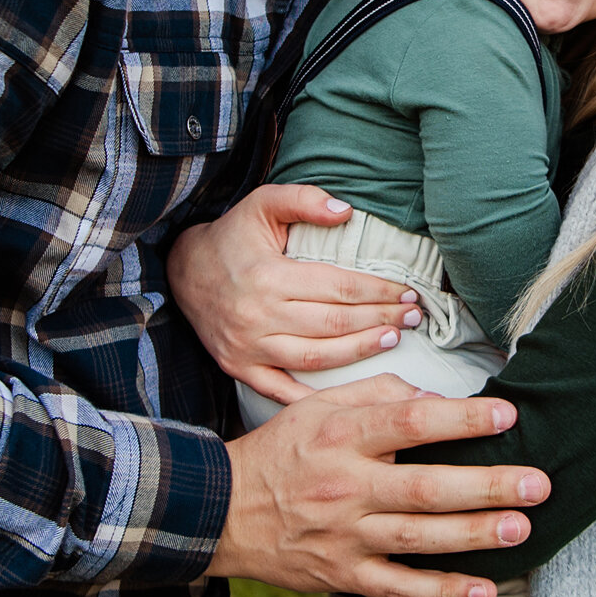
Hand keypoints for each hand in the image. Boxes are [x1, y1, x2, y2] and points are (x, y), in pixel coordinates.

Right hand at [168, 184, 423, 399]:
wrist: (181, 271)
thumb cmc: (232, 236)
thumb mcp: (262, 203)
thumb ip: (303, 200)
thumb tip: (346, 210)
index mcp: (269, 276)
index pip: (339, 287)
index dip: (378, 292)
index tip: (407, 292)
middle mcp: (258, 315)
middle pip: (335, 324)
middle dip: (380, 320)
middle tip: (414, 318)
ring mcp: (248, 347)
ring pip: (317, 358)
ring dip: (360, 353)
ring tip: (393, 341)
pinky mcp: (238, 367)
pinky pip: (281, 390)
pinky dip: (315, 396)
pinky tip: (350, 394)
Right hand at [206, 373, 547, 596]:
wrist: (221, 512)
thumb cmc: (280, 452)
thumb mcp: (316, 406)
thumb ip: (375, 395)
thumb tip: (432, 399)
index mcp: (341, 437)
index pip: (410, 424)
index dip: (461, 419)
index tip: (506, 415)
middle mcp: (345, 487)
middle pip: (425, 487)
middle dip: (486, 485)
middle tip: (537, 483)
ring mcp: (345, 537)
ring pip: (419, 539)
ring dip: (475, 535)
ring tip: (521, 528)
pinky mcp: (343, 574)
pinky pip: (399, 586)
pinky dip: (443, 592)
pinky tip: (483, 590)